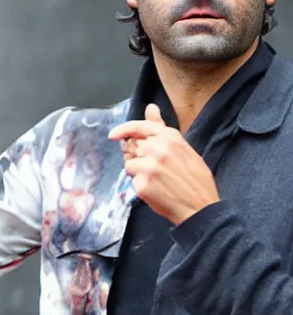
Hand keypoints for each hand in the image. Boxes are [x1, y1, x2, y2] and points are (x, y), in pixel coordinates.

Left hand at [108, 104, 220, 224]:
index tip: (113, 135)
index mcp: (170, 137)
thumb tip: (150, 107)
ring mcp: (149, 167)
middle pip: (131, 146)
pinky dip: (140, 187)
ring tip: (157, 180)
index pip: (138, 127)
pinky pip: (132, 181)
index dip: (123, 130)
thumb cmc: (195, 179)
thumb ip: (161, 127)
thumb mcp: (182, 147)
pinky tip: (156, 190)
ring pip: (129, 164)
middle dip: (136, 155)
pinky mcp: (143, 184)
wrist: (201, 208)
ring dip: (137, 172)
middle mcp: (158, 148)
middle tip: (153, 168)